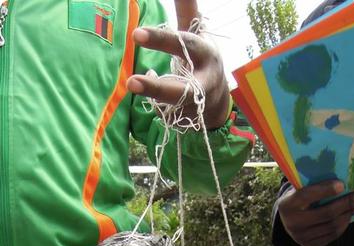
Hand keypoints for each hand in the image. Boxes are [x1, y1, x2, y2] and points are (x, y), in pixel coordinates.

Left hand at [126, 1, 229, 129]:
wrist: (216, 101)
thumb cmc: (199, 61)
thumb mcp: (197, 36)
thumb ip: (188, 10)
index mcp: (205, 56)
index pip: (184, 45)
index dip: (162, 41)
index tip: (136, 34)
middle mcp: (205, 83)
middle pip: (183, 90)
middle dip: (157, 89)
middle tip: (131, 83)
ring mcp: (196, 105)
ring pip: (172, 106)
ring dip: (156, 100)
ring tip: (135, 85)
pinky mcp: (187, 120)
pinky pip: (166, 115)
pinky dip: (157, 108)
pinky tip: (156, 102)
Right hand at [278, 180, 353, 245]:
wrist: (287, 219)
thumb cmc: (298, 199)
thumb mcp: (299, 190)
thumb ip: (314, 186)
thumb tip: (341, 184)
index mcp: (286, 204)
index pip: (307, 196)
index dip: (325, 190)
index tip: (342, 185)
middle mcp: (291, 222)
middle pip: (326, 214)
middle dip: (346, 203)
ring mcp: (299, 236)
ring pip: (332, 226)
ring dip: (348, 214)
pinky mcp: (308, 245)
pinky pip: (332, 236)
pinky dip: (343, 225)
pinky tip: (348, 216)